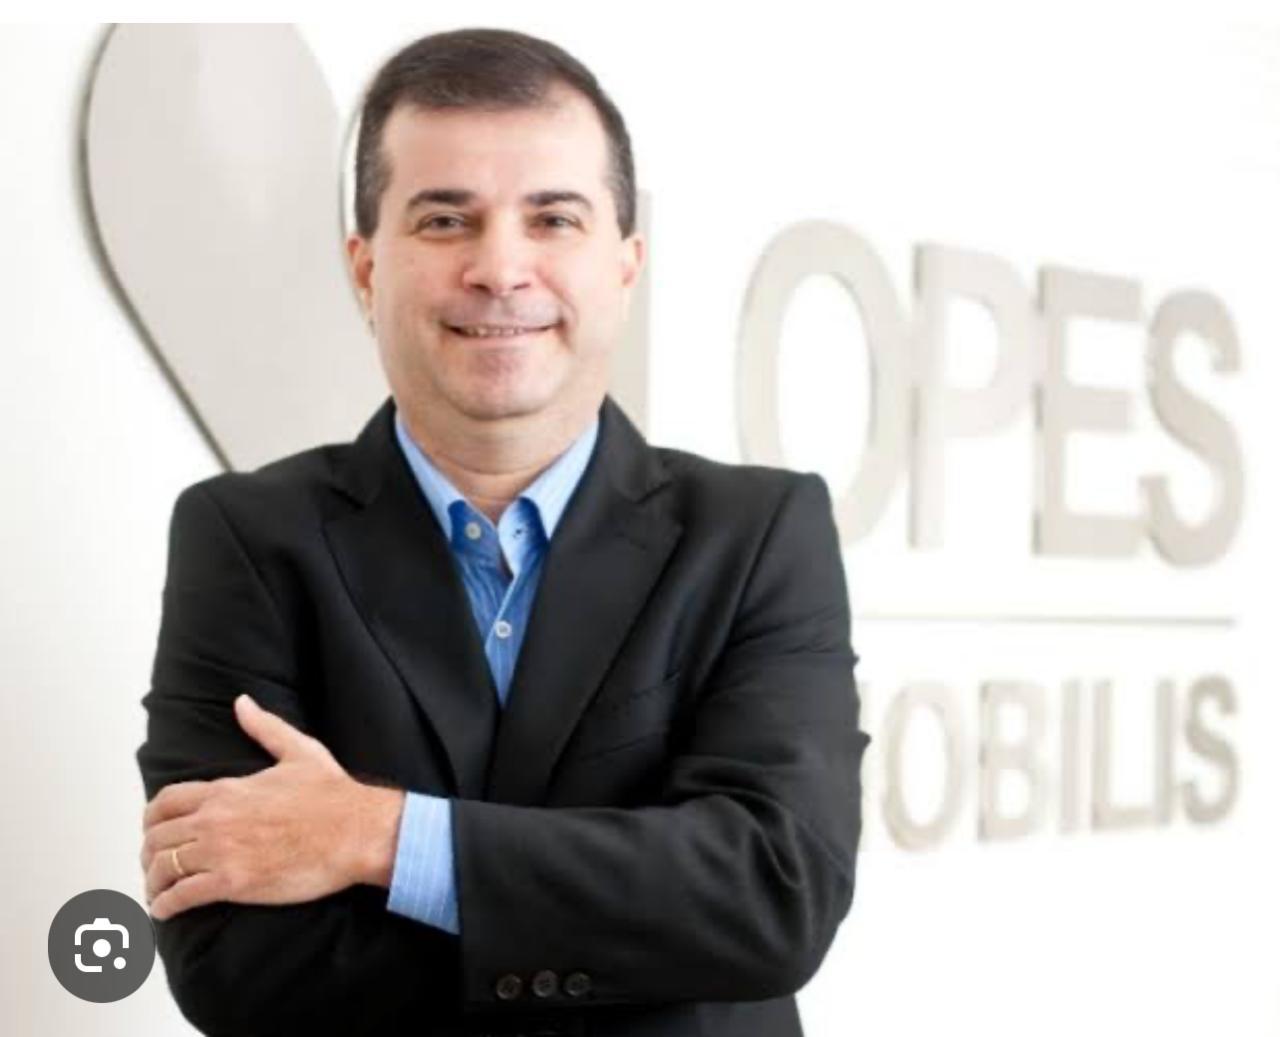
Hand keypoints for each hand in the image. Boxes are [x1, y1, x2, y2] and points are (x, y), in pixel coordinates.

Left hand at [140, 695, 401, 920]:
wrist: (357, 831)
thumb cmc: (333, 795)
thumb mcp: (300, 751)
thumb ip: (265, 727)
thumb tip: (242, 703)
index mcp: (226, 790)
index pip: (165, 802)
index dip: (152, 820)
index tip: (154, 831)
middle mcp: (215, 819)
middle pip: (157, 838)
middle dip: (149, 853)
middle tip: (155, 866)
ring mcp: (221, 851)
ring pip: (163, 868)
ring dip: (153, 882)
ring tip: (157, 893)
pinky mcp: (233, 882)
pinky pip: (180, 896)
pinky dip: (165, 905)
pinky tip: (164, 911)